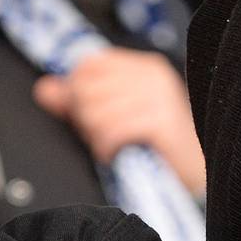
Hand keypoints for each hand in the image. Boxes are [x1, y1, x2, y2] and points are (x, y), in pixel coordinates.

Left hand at [34, 48, 207, 194]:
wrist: (197, 176)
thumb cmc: (156, 148)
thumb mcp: (112, 118)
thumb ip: (77, 101)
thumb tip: (44, 89)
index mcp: (144, 67)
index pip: (89, 64)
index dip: (77, 91)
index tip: (89, 115)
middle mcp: (153, 75)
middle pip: (86, 88)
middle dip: (85, 120)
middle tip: (105, 136)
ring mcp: (159, 96)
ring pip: (95, 112)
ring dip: (98, 137)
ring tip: (115, 146)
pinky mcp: (161, 121)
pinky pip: (112, 131)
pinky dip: (107, 149)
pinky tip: (117, 154)